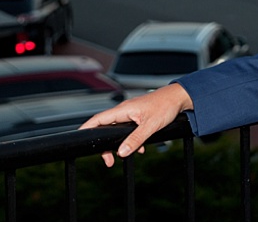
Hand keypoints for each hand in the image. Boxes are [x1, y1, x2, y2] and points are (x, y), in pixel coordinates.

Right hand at [79, 83, 193, 166]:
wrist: (179, 98)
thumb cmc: (165, 106)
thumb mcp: (150, 126)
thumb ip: (136, 139)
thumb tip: (121, 152)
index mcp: (123, 110)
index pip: (98, 119)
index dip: (87, 129)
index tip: (79, 138)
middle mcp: (124, 111)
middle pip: (106, 128)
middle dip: (105, 145)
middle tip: (109, 160)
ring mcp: (131, 113)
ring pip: (118, 131)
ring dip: (120, 144)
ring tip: (124, 156)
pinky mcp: (138, 116)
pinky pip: (128, 130)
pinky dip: (131, 140)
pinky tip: (140, 148)